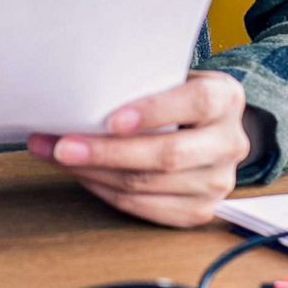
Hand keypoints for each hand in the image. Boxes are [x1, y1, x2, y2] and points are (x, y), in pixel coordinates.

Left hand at [27, 71, 250, 227]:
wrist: (208, 130)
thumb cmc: (175, 97)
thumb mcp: (171, 78)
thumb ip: (142, 83)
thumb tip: (79, 92)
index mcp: (226, 99)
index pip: (196, 103)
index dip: (153, 112)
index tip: (112, 120)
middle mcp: (230, 143)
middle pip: (167, 155)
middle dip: (107, 152)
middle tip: (62, 146)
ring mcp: (217, 182)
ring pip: (147, 184)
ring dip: (94, 172)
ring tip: (57, 156)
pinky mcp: (198, 210)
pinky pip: (142, 206)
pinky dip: (104, 190)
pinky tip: (80, 174)